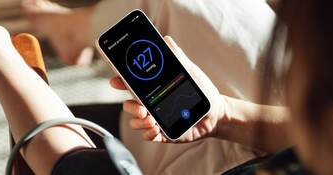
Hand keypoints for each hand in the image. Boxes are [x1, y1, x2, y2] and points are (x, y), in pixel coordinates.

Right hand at [110, 36, 227, 142]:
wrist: (216, 112)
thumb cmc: (201, 91)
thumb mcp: (190, 72)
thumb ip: (177, 57)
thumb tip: (167, 40)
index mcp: (153, 89)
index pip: (131, 85)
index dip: (120, 82)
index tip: (116, 81)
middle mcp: (150, 104)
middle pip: (128, 105)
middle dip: (130, 107)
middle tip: (141, 108)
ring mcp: (155, 119)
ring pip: (135, 122)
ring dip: (140, 122)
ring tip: (152, 120)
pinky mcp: (162, 133)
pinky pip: (148, 135)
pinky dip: (148, 133)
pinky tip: (157, 129)